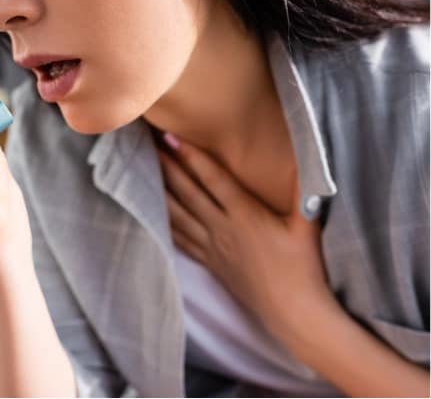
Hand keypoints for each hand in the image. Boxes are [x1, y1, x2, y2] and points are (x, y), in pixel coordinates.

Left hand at [158, 132, 337, 348]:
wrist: (292, 312)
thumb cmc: (303, 267)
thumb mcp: (307, 225)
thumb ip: (304, 189)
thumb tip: (308, 156)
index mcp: (246, 215)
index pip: (213, 179)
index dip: (192, 157)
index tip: (173, 138)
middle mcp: (223, 229)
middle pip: (188, 193)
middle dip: (168, 168)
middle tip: (149, 146)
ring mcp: (213, 248)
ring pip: (179, 216)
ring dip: (160, 192)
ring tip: (143, 173)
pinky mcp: (211, 264)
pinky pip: (181, 241)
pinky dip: (165, 225)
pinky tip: (153, 215)